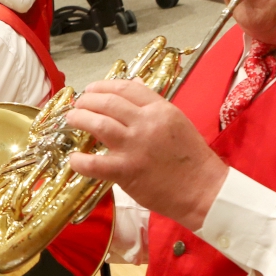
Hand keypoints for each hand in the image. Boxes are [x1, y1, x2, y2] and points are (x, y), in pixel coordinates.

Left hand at [64, 79, 228, 230]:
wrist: (204, 190)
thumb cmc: (192, 159)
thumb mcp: (178, 122)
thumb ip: (155, 105)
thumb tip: (136, 86)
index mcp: (160, 110)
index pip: (126, 88)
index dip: (103, 86)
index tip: (92, 90)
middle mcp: (146, 123)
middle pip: (107, 102)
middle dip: (87, 100)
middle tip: (78, 105)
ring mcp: (135, 146)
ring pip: (98, 124)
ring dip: (79, 119)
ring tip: (71, 120)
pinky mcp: (126, 171)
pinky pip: (94, 163)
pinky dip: (80, 161)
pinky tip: (73, 159)